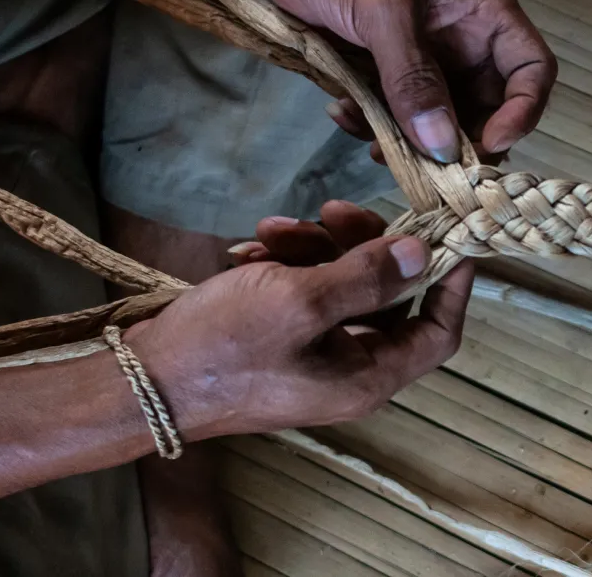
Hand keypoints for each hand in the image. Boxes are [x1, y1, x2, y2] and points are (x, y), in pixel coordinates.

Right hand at [126, 211, 472, 439]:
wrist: (140, 382)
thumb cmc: (223, 348)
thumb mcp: (300, 301)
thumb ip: (368, 277)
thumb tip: (425, 255)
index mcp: (369, 376)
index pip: (440, 331)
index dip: (451, 282)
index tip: (446, 231)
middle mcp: (350, 372)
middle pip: (389, 297)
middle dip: (363, 247)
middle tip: (334, 209)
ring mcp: (314, 357)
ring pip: (342, 287)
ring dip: (313, 249)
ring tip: (273, 229)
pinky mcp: (281, 341)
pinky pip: (303, 294)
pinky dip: (285, 267)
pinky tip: (251, 251)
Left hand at [250, 0, 555, 162]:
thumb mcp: (384, 7)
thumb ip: (413, 77)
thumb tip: (441, 144)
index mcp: (483, 9)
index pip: (530, 69)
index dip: (522, 111)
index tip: (489, 145)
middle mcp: (462, 36)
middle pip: (485, 104)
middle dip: (456, 139)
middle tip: (427, 166)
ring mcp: (423, 51)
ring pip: (436, 115)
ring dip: (409, 138)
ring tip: (373, 143)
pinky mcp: (384, 62)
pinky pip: (395, 108)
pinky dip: (374, 120)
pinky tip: (343, 113)